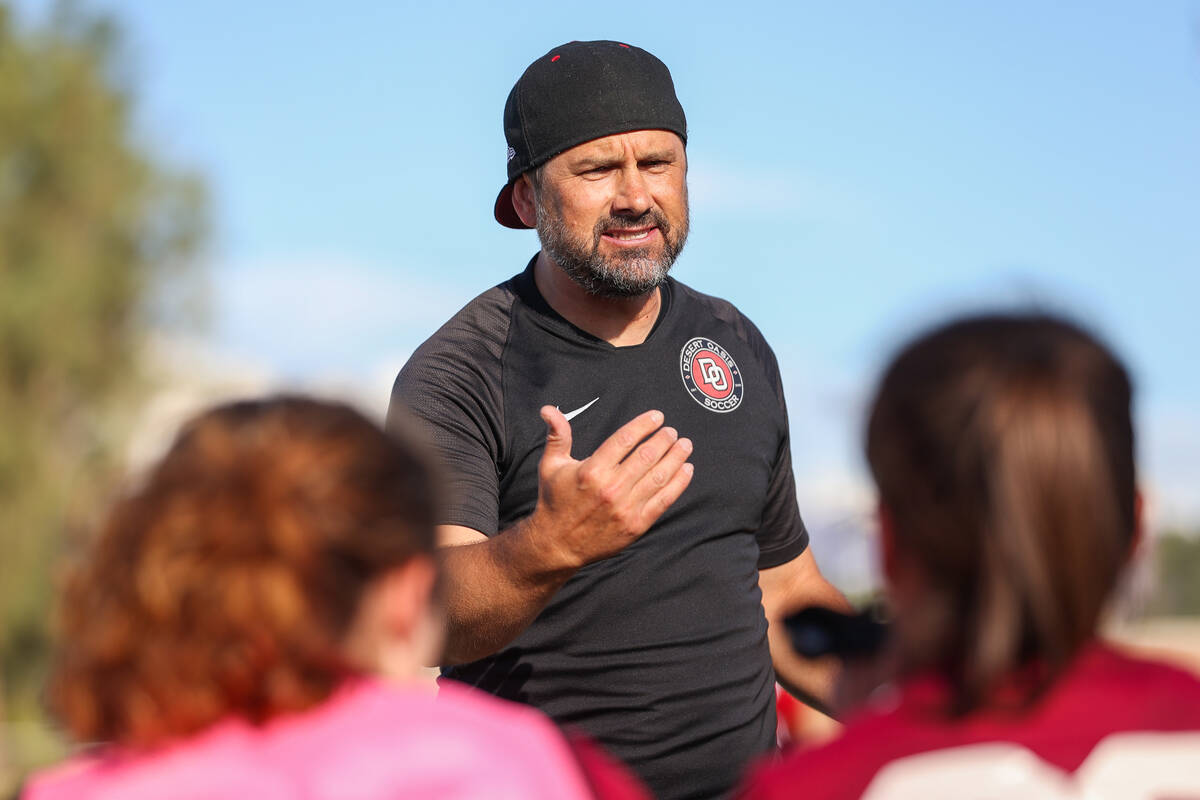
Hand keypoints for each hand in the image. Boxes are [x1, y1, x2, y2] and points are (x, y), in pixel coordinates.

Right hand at [525, 406, 693, 570]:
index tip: (657, 417)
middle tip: (672, 432)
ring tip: (684, 445)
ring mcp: (626, 508)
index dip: (645, 425)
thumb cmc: (555, 501)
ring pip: (659, 476)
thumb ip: (558, 435)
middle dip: (664, 439)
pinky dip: (679, 483)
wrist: (557, 544)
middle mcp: (611, 488)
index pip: (626, 439)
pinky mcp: (636, 525)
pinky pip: (664, 500)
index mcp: (592, 470)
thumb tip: (549, 409)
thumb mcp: (551, 465)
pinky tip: (687, 470)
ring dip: (676, 457)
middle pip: (647, 455)